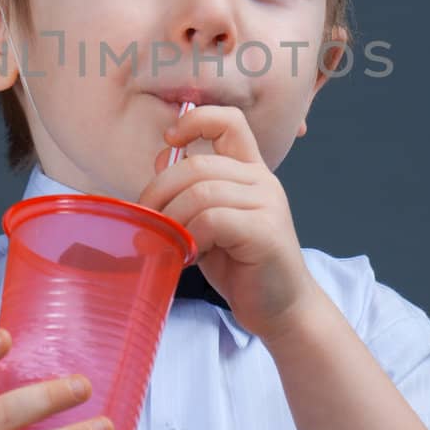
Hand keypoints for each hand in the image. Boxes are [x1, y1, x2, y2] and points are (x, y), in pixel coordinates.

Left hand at [137, 104, 319, 346]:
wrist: (281, 309)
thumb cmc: (241, 267)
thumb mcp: (208, 222)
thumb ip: (190, 191)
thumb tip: (162, 158)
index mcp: (249, 172)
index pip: (229, 121)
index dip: (195, 120)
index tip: (171, 140)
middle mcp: (262, 181)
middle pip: (197, 165)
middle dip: (160, 192)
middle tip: (148, 221)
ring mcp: (267, 203)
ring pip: (200, 192)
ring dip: (173, 220)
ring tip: (169, 243)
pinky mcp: (265, 230)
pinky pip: (212, 219)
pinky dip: (191, 236)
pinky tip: (191, 256)